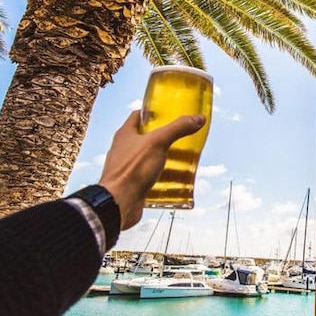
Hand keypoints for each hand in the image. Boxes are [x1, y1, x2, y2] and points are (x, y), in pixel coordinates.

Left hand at [98, 110, 204, 229]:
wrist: (119, 203)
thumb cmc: (131, 170)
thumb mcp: (158, 142)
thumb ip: (177, 128)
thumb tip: (196, 119)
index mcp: (125, 134)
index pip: (138, 116)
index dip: (152, 112)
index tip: (167, 112)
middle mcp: (124, 149)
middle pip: (144, 137)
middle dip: (162, 136)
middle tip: (178, 136)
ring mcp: (127, 167)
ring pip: (147, 157)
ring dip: (162, 156)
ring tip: (180, 156)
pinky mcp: (133, 183)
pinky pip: (148, 175)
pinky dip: (160, 175)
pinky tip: (172, 177)